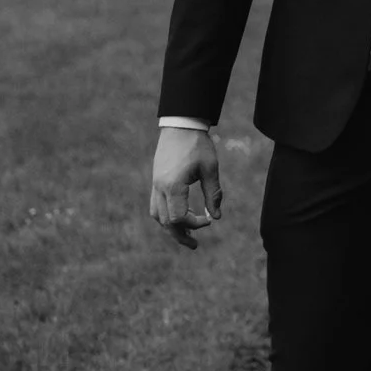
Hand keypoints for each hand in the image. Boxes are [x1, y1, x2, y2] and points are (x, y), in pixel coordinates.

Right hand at [148, 125, 221, 247]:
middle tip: (195, 245)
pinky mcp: (155, 181)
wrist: (180, 125)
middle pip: (165, 222)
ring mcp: (155, 185)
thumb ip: (213, 194)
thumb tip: (216, 217)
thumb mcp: (210, 168)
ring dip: (171, 227)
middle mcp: (160, 188)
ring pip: (157, 215)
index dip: (194, 224)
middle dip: (180, 235)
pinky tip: (180, 216)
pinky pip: (155, 205)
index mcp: (173, 186)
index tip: (208, 220)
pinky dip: (166, 215)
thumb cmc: (198, 145)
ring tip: (187, 234)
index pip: (179, 218)